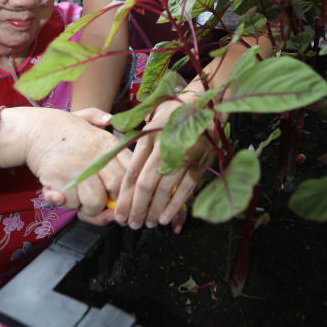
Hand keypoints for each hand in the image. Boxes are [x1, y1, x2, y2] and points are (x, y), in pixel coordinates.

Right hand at [26, 109, 128, 219]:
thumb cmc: (59, 128)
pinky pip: (72, 204)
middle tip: (101, 202)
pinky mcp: (58, 180)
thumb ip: (99, 118)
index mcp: (107, 142)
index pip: (131, 172)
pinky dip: (67, 203)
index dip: (129, 189)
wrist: (30, 131)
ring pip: (95, 203)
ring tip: (79, 195)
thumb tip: (110, 119)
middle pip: (117, 191)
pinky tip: (61, 192)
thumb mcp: (82, 118)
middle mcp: (96, 156)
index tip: (121, 195)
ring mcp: (77, 169)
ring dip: (87, 207)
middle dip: (111, 203)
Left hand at [113, 98, 210, 233]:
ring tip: (148, 224)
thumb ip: (140, 142)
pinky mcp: (201, 160)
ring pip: (164, 188)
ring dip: (155, 210)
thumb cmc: (176, 113)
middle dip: (136, 208)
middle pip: (145, 184)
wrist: (208, 102)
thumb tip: (123, 168)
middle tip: (131, 224)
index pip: (132, 172)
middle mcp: (163, 145)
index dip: (124, 196)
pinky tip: (166, 218)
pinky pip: (185, 187)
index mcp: (148, 136)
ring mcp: (183, 154)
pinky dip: (175, 205)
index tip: (119, 213)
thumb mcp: (153, 120)